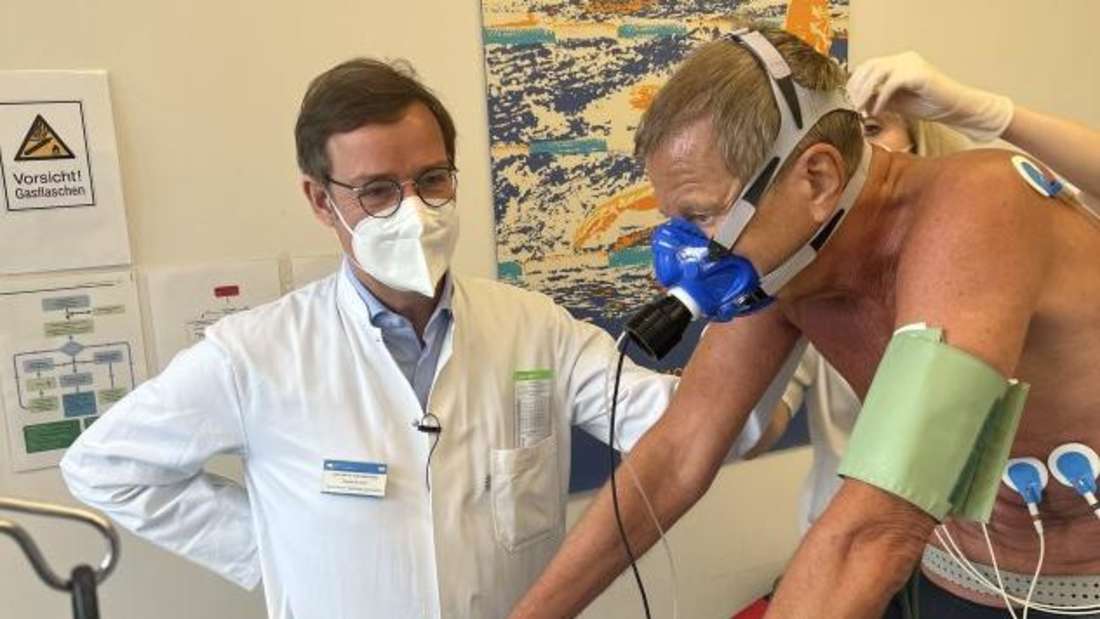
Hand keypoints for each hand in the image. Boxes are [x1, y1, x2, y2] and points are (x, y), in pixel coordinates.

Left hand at [847, 51, 1013, 142]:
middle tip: (849, 108)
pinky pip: (891, 84)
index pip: (867, 67)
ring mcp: (912, 63)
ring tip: (859, 111)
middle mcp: (904, 58)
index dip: (854, 84)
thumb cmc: (928, 105)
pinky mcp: (918, 73)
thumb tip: (854, 102)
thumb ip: (877, 98)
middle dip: (855, 89)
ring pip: (877, 73)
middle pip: (868, 67)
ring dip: (864, 93)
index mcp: (897, 62)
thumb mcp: (895, 102)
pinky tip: (875, 112)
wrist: (956, 109)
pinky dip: (880, 98)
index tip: (846, 103)